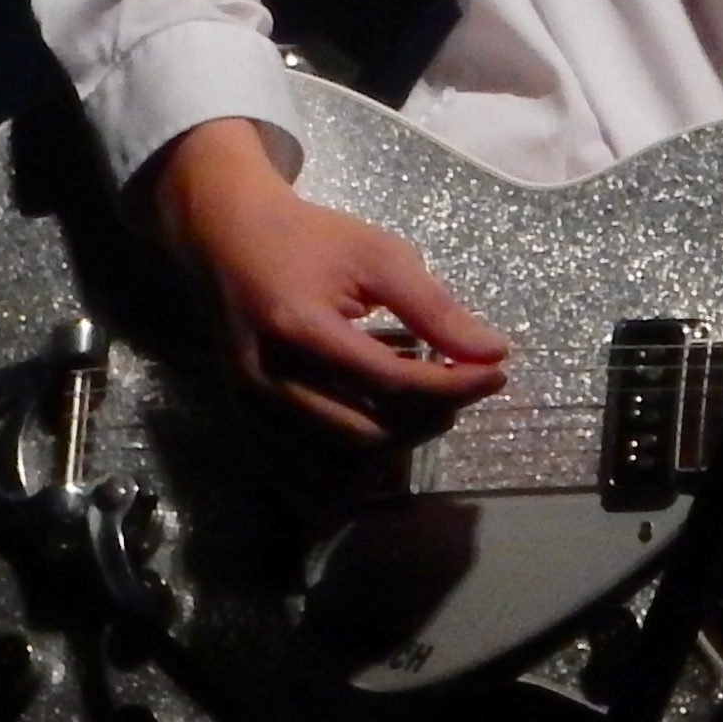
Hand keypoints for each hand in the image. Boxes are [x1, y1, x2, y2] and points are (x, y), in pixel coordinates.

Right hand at [148, 117, 509, 451]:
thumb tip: (494, 352)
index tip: (496, 372)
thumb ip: (433, 307)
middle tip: (458, 389)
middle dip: (427, 420)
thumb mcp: (378, 254)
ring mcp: (251, 411)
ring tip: (424, 410)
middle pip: (366, 435)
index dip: (454, 386)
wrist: (227, 241)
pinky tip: (385, 438)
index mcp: (300, 328)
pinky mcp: (248, 428)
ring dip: (394, 451)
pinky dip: (352, 473)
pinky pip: (305, 481)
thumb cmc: (308, 240)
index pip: (391, 382)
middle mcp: (268, 381)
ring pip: (337, 471)